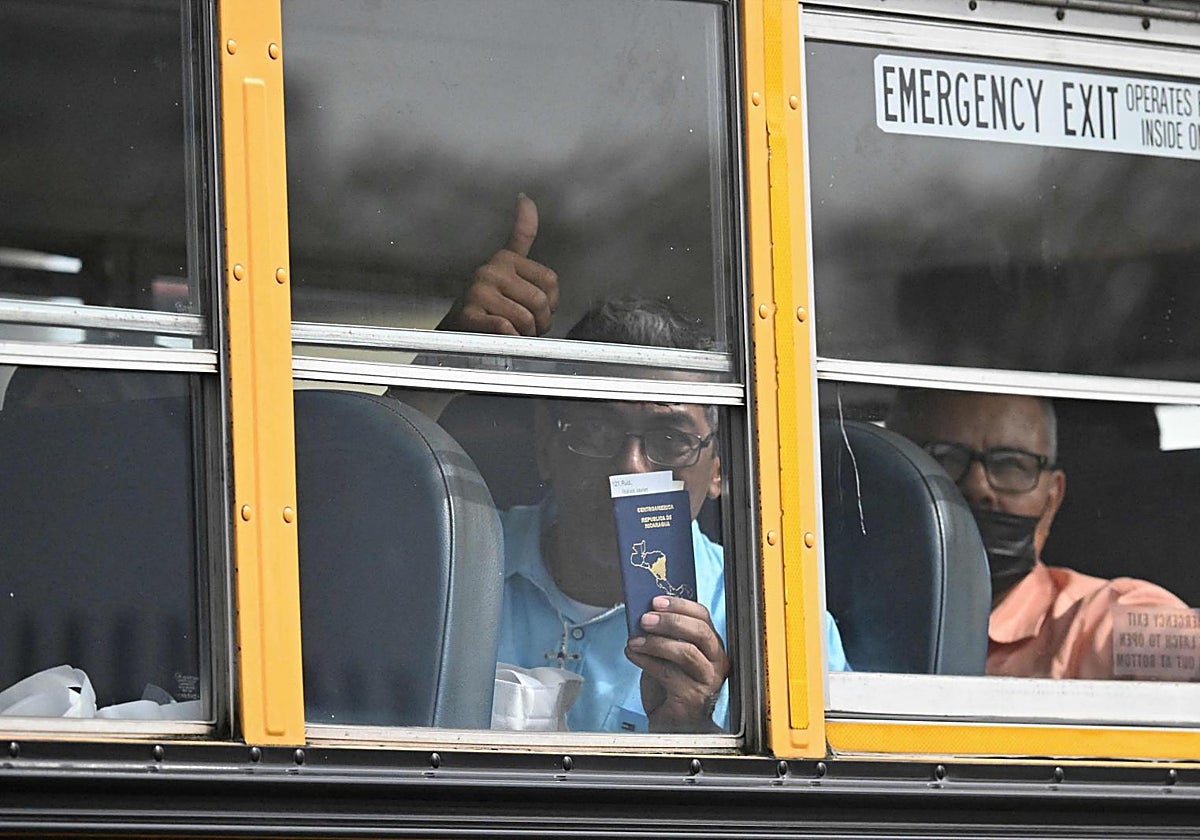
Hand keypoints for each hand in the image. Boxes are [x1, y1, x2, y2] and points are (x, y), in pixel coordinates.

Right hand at [438, 194, 558, 335]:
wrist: (455, 333)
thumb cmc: (487, 306)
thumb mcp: (507, 269)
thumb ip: (521, 235)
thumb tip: (526, 198)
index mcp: (504, 259)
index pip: (550, 280)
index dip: (552, 302)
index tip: (539, 308)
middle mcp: (490, 270)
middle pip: (540, 300)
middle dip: (541, 322)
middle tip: (528, 328)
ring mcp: (478, 292)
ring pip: (525, 318)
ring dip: (526, 334)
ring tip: (514, 334)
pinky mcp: (470, 314)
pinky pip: (506, 328)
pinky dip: (510, 339)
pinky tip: (501, 338)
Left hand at [625, 595, 729, 732]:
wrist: (673, 725)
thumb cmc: (671, 687)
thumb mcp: (668, 655)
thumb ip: (665, 636)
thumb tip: (644, 613)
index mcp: (711, 646)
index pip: (703, 617)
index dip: (680, 605)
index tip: (656, 601)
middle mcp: (716, 662)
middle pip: (700, 632)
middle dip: (670, 621)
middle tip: (645, 618)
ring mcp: (707, 680)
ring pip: (686, 652)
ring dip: (656, 642)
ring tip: (634, 640)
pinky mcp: (693, 697)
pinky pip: (669, 673)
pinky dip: (646, 660)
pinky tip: (632, 653)